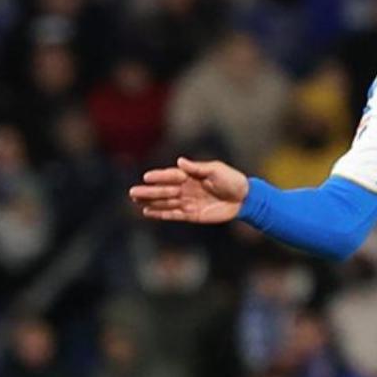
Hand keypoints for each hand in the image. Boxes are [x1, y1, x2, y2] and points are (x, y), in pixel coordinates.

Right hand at [128, 156, 248, 223]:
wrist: (245, 198)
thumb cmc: (232, 180)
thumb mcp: (217, 170)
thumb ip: (198, 168)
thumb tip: (180, 162)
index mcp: (191, 175)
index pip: (171, 175)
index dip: (159, 176)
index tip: (146, 177)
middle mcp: (186, 188)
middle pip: (164, 190)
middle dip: (149, 191)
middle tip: (132, 192)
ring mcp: (188, 201)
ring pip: (165, 202)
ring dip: (151, 202)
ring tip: (135, 201)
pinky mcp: (191, 214)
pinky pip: (173, 214)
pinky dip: (161, 213)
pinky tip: (147, 212)